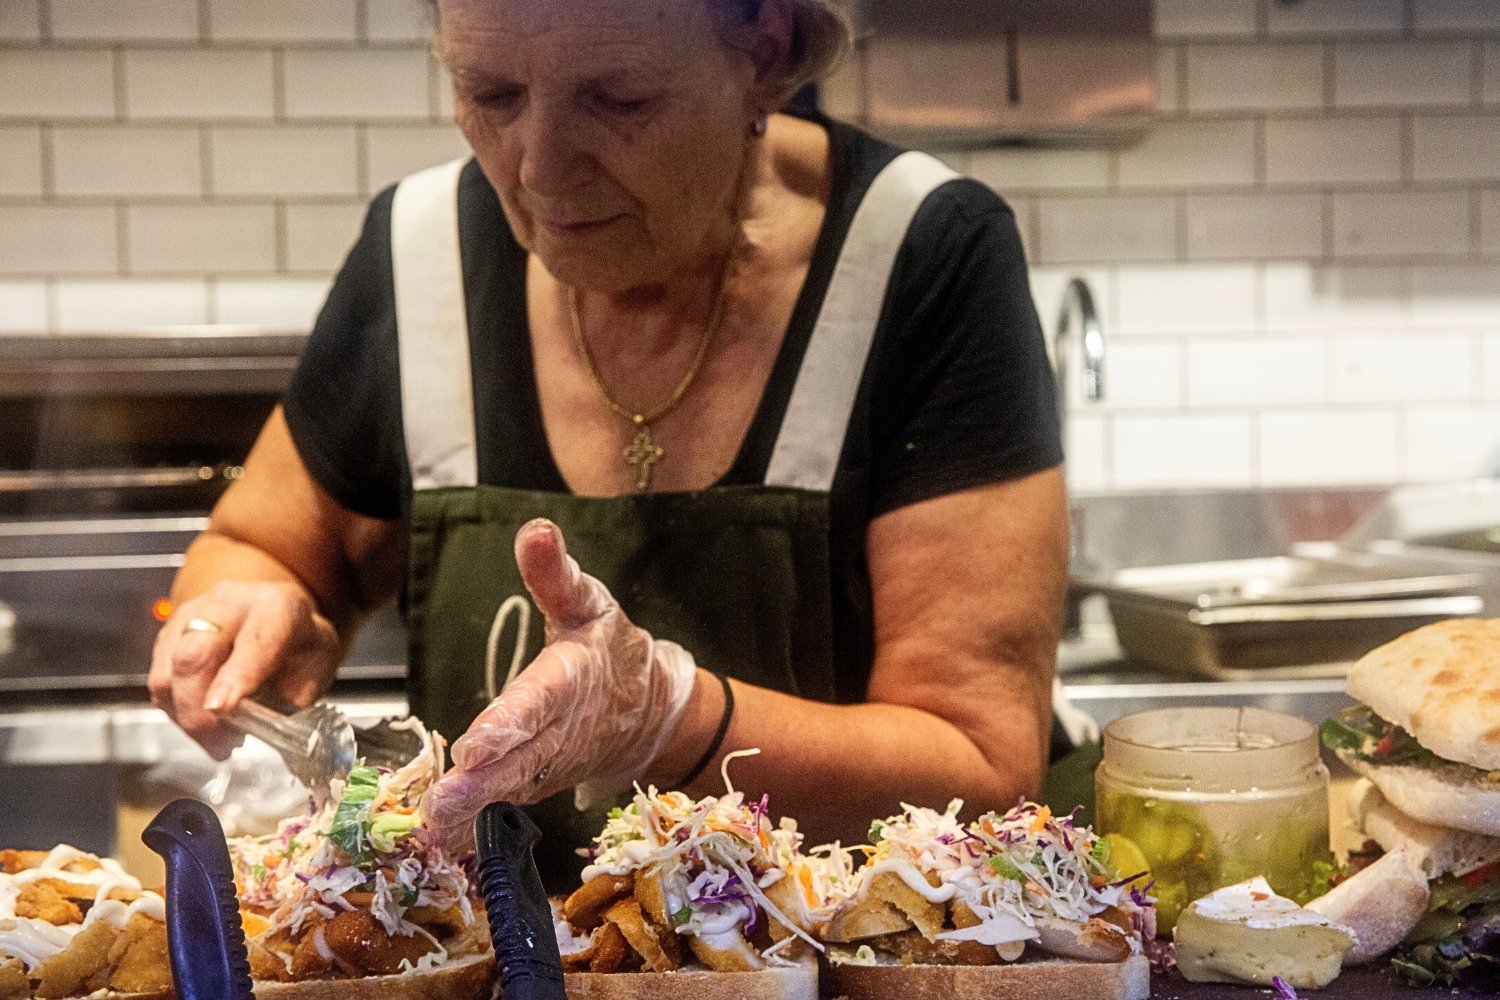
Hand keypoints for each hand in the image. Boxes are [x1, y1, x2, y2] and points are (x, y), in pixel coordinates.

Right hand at [147, 580, 340, 759]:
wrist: (273, 614)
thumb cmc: (298, 644)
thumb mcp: (318, 665)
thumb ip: (293, 695)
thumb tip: (264, 727)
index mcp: (277, 605)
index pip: (255, 640)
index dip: (237, 676)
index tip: (223, 708)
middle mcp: (231, 601)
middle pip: (195, 652)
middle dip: (198, 709)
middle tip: (221, 744)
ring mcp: (194, 613)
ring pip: (169, 669)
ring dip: (187, 716)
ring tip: (217, 739)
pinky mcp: (170, 632)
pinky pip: (160, 677)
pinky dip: (176, 709)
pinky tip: (203, 722)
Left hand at [422, 518, 696, 844]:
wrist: (650, 709)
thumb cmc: (609, 647)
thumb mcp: (588, 601)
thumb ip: (554, 572)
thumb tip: (534, 530)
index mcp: (570, 681)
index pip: (537, 703)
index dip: (507, 726)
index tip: (474, 745)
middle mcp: (561, 731)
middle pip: (519, 759)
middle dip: (480, 785)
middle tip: (441, 804)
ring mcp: (549, 765)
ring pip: (509, 790)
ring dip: (472, 814)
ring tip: (434, 831)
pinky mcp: (537, 784)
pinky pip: (505, 807)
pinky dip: (476, 829)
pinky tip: (440, 846)